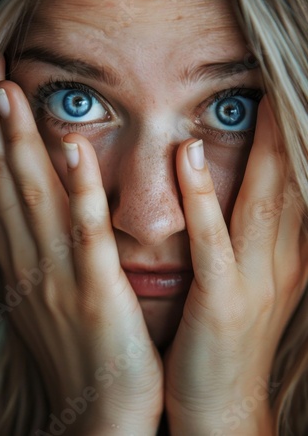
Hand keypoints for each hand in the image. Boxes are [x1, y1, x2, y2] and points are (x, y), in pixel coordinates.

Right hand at [0, 60, 162, 434]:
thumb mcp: (48, 299)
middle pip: (7, 185)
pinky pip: (86, 231)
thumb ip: (38, 255)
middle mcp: (31, 262)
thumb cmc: (79, 352)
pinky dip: (78, 188)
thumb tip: (24, 217)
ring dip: (22, 145)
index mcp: (22, 263)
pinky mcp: (98, 289)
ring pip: (36, 198)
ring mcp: (61, 274)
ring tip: (10, 96)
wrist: (101, 412)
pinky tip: (72, 147)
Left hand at [165, 96, 307, 434]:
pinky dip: (204, 199)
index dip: (295, 140)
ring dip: (261, 151)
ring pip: (261, 204)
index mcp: (286, 257)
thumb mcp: (248, 283)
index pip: (296, 186)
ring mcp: (254, 282)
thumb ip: (250, 239)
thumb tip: (251, 195)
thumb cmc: (226, 339)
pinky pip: (214, 243)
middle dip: (289, 132)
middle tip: (285, 82)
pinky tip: (190, 159)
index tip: (288, 96)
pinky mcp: (222, 303)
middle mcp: (281, 263)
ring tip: (259, 101)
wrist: (221, 405)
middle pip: (289, 185)